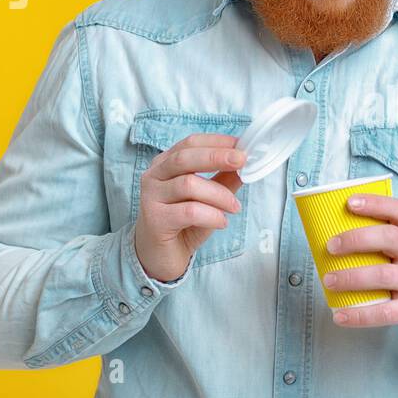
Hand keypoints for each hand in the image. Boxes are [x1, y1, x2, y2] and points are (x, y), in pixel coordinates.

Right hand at [133, 133, 246, 282]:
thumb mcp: (208, 198)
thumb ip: (224, 180)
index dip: (217, 141)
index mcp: (166, 164)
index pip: (190, 143)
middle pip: (185, 157)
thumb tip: (246, 163)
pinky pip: (189, 211)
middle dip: (217, 157)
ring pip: (188, 184)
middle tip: (242, 161)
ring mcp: (151, 196)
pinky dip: (211, 215)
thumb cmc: (183, 223)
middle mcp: (154, 175)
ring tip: (234, 207)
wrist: (160, 256)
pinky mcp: (155, 219)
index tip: (242, 145)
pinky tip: (221, 222)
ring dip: (219, 195)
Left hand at [321, 191, 397, 345]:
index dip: (375, 203)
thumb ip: (384, 241)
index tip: (349, 203)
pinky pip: (385, 312)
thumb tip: (333, 234)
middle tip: (331, 246)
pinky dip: (358, 315)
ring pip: (383, 274)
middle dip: (356, 239)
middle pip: (390, 238)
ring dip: (350, 277)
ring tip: (329, 280)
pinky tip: (340, 316)